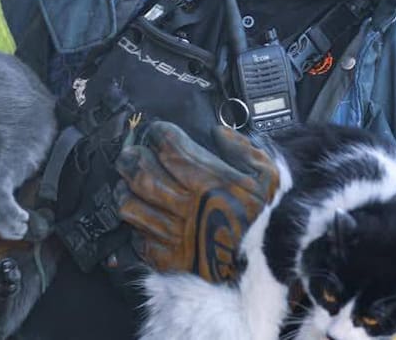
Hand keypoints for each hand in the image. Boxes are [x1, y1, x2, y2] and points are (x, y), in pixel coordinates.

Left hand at [114, 121, 280, 282]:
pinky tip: (142, 218)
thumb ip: (243, 149)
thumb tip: (219, 133)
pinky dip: (136, 227)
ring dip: (126, 191)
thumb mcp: (267, 175)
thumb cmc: (268, 219)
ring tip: (127, 184)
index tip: (157, 131)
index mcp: (207, 182)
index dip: (158, 134)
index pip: (169, 148)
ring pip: (132, 206)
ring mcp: (175, 233)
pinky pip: (139, 239)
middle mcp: (185, 205)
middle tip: (131, 153)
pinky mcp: (170, 258)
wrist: (270, 264)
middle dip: (131, 158)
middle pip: (141, 174)